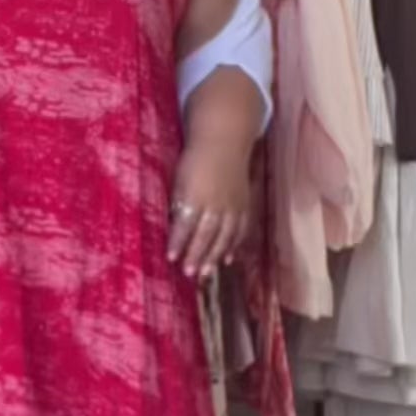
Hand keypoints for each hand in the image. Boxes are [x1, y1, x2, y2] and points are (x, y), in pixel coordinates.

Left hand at [168, 139, 250, 280]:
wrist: (223, 142)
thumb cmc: (194, 160)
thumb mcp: (179, 180)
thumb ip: (178, 203)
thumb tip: (172, 227)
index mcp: (196, 195)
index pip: (185, 224)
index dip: (178, 242)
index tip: (171, 257)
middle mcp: (216, 203)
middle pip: (206, 234)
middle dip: (197, 254)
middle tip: (190, 273)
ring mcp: (233, 205)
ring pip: (224, 236)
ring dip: (215, 255)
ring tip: (207, 272)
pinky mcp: (244, 205)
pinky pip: (240, 229)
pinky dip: (234, 245)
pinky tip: (227, 259)